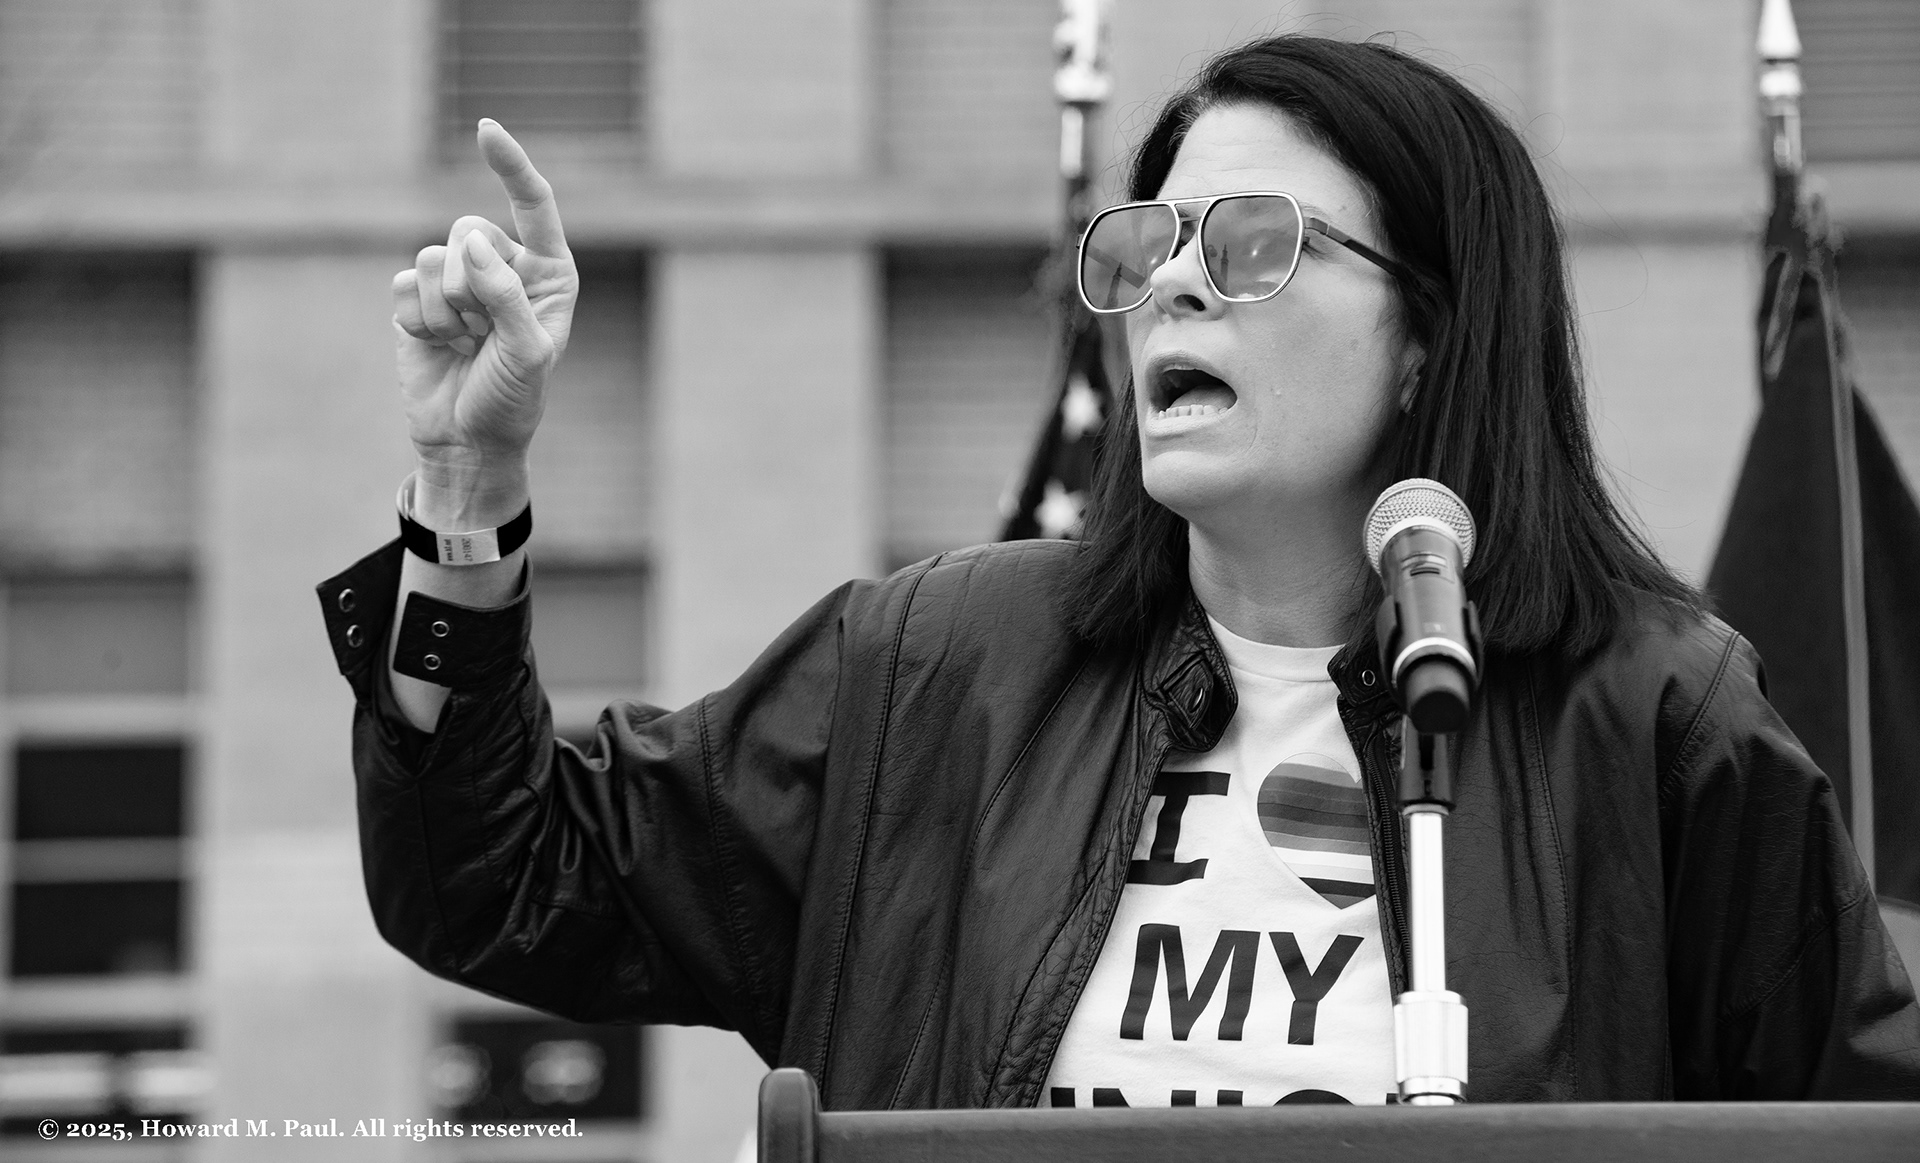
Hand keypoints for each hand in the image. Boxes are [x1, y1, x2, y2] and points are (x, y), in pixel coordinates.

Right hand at [391, 120, 576, 518]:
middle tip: (481, 334)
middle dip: (469, 285)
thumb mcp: (526, 353)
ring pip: (432, 256)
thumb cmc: (511, 400)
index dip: (510, 165)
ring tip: (463, 345)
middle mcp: (503, 267)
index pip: (533, 204)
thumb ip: (506, 297)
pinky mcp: (417, 298)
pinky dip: (418, 321)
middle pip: (469, 228)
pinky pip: (404, 284)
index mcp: (548, 272)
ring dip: (445, 311)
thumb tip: (470, 241)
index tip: (484, 129)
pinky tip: (436, 348)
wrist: (466, 441)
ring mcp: (457, 280)